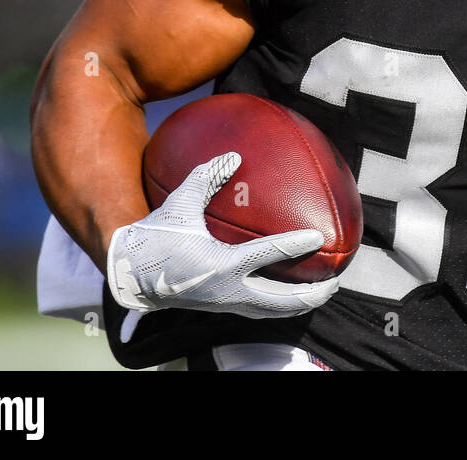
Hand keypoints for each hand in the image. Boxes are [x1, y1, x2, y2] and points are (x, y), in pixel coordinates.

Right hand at [106, 152, 337, 318]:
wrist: (130, 275)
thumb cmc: (155, 236)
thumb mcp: (179, 203)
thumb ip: (207, 177)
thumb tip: (233, 155)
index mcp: (219, 264)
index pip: (265, 256)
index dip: (293, 245)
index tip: (317, 237)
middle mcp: (227, 290)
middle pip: (281, 300)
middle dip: (312, 293)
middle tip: (336, 281)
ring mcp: (226, 303)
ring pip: (273, 311)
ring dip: (301, 304)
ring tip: (325, 291)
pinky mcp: (223, 307)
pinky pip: (261, 311)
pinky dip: (282, 305)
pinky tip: (294, 295)